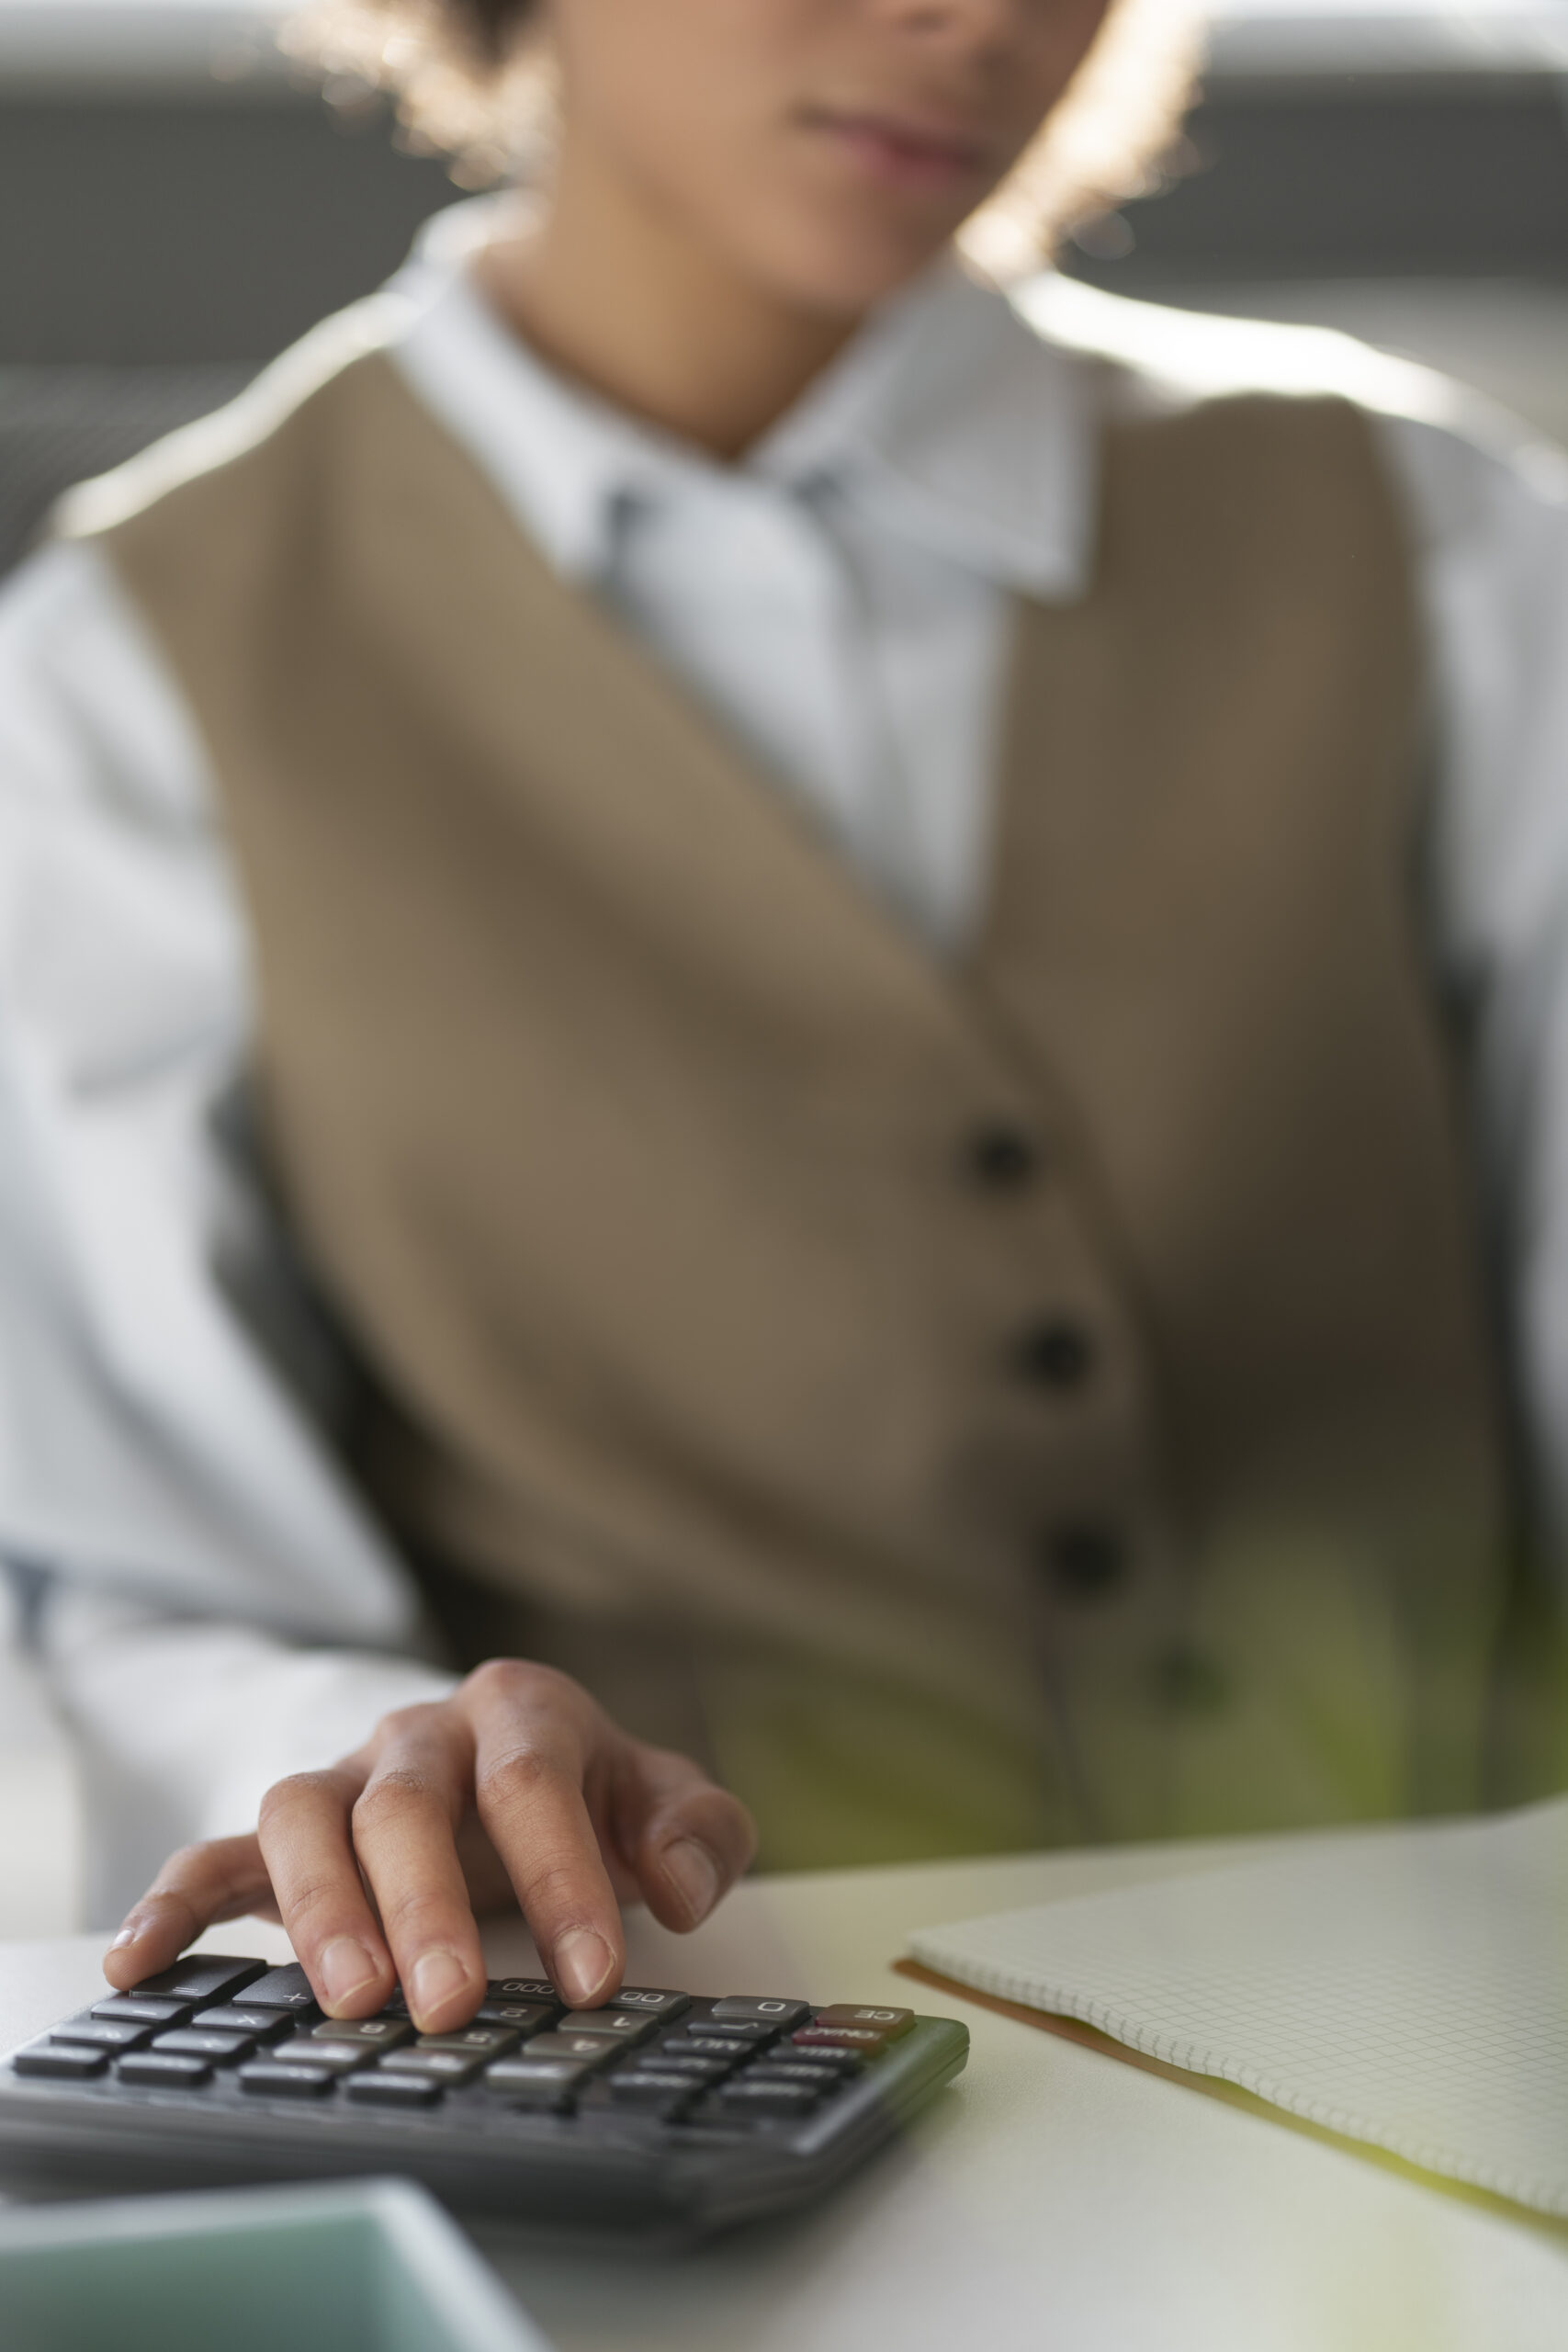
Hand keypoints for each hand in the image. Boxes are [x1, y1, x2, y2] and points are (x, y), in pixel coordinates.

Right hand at [102, 1658, 756, 2034]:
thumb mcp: (664, 1799)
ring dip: (321, 1909)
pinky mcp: (285, 1834)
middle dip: (427, 1906)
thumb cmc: (592, 1794)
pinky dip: (175, 1903)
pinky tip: (139, 1963)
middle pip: (406, 1804)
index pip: (534, 1785)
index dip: (562, 1880)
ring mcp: (345, 1779)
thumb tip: (674, 1885)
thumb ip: (699, 1831)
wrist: (517, 1762)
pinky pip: (216, 1854)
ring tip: (348, 2002)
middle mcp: (421, 1734)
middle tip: (449, 2005)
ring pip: (307, 1818)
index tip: (590, 1978)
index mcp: (521, 1713)